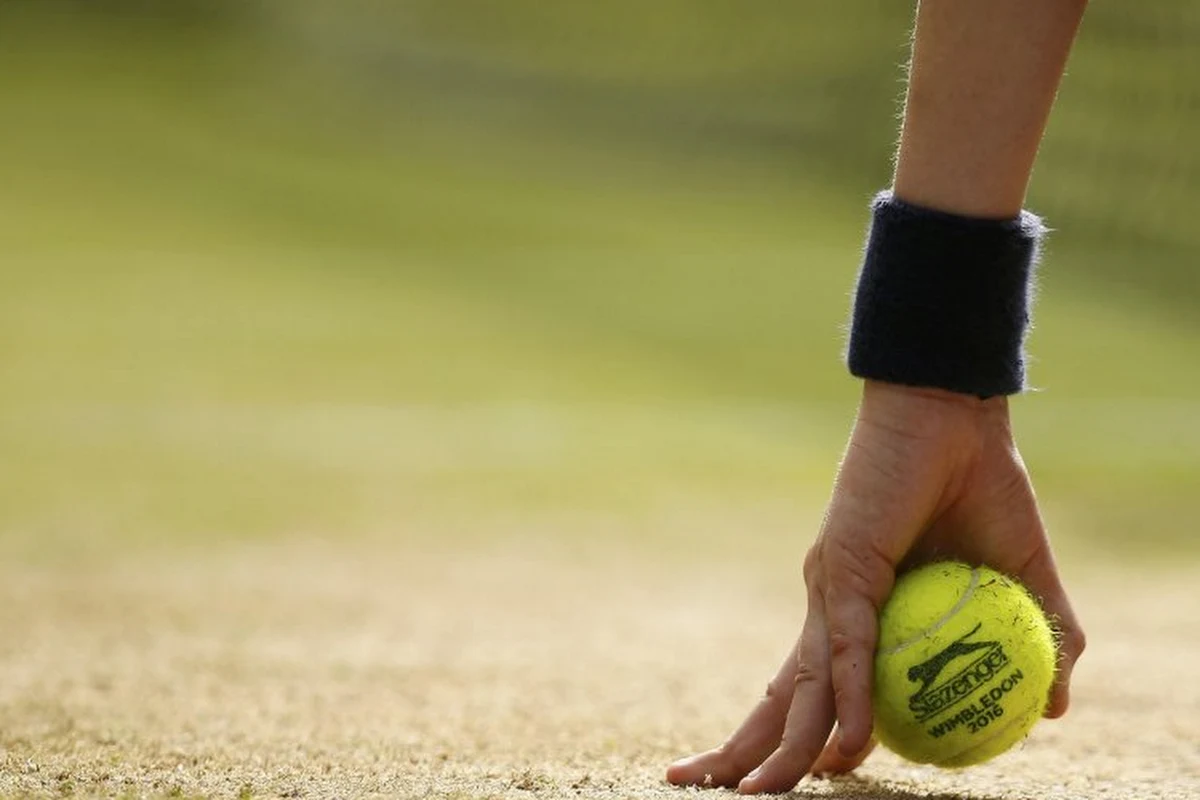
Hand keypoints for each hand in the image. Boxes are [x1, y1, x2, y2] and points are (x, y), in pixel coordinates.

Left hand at [666, 380, 1085, 793]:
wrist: (959, 420)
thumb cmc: (983, 489)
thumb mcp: (1026, 581)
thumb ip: (1042, 641)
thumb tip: (1055, 709)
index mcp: (857, 611)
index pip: (819, 686)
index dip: (800, 733)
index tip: (795, 779)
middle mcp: (831, 608)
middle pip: (787, 697)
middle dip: (749, 749)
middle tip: (716, 794)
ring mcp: (832, 591)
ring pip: (804, 686)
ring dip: (784, 748)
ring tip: (754, 796)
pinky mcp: (844, 569)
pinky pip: (849, 649)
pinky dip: (853, 700)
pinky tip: (849, 749)